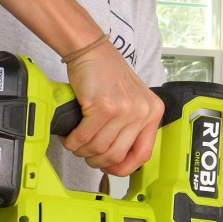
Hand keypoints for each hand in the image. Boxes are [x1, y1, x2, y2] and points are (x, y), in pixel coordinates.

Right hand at [62, 41, 163, 175]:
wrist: (92, 52)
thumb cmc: (107, 76)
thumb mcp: (131, 101)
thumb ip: (131, 127)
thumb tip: (117, 160)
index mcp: (153, 113)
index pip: (143, 154)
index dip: (123, 168)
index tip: (110, 168)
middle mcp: (142, 112)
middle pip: (117, 155)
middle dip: (97, 160)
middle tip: (86, 154)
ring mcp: (124, 109)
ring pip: (99, 148)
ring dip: (83, 151)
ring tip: (76, 144)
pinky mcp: (104, 107)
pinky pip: (85, 137)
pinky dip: (73, 142)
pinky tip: (70, 138)